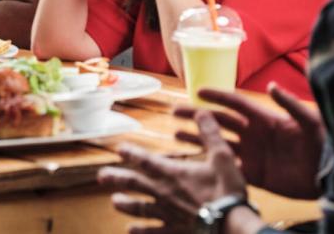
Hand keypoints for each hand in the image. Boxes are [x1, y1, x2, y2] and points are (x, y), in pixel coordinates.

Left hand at [98, 110, 249, 230]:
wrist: (232, 225)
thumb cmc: (227, 191)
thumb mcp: (223, 157)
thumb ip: (211, 134)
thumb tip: (202, 112)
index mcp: (173, 174)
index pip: (146, 160)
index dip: (132, 153)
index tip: (119, 148)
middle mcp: (164, 193)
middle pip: (134, 183)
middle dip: (116, 178)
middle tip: (101, 176)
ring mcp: (167, 214)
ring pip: (139, 208)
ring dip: (125, 204)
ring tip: (114, 201)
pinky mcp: (174, 232)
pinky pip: (152, 232)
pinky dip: (140, 231)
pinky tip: (130, 231)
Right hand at [173, 85, 325, 199]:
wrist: (330, 177)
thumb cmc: (325, 145)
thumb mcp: (311, 123)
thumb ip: (291, 105)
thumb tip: (271, 85)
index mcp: (265, 119)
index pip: (236, 104)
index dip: (217, 96)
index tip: (197, 90)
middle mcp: (255, 134)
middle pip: (220, 122)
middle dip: (197, 115)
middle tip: (176, 111)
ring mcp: (253, 154)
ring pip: (218, 143)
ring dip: (197, 138)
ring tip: (175, 134)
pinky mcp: (255, 174)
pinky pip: (227, 167)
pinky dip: (210, 164)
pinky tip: (194, 161)